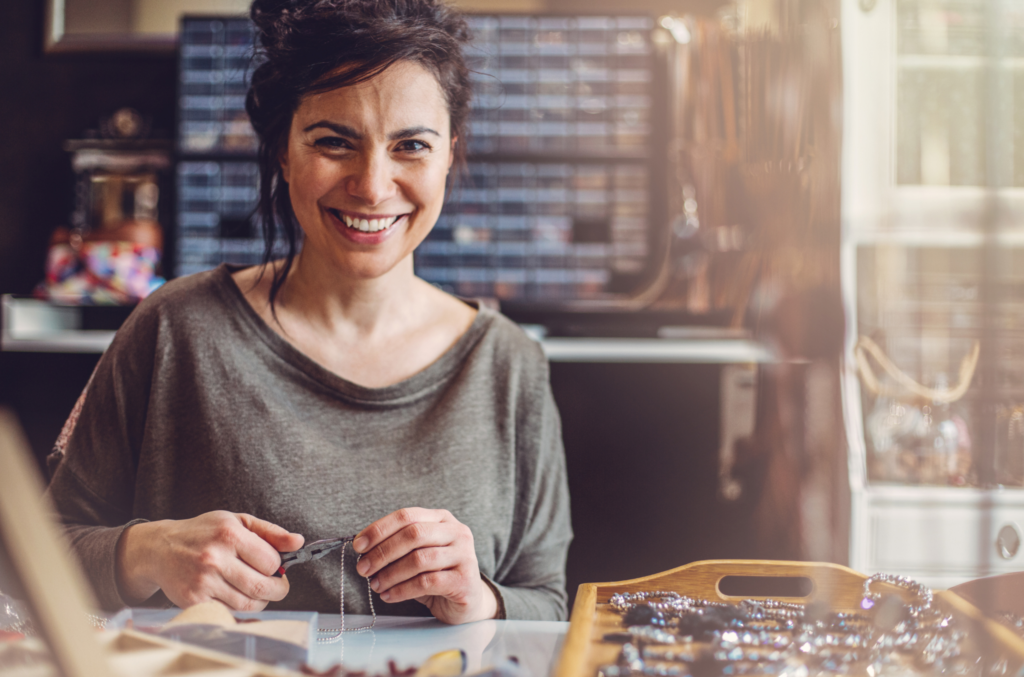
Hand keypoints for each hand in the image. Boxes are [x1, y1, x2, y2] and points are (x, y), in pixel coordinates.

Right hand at [116, 511, 303, 610]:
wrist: (160, 548)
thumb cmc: (203, 532)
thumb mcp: (237, 521)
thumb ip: (270, 532)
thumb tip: (299, 541)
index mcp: (229, 535)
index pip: (271, 562)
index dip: (278, 566)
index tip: (275, 566)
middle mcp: (215, 558)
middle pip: (262, 586)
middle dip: (278, 589)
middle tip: (277, 586)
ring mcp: (203, 582)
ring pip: (248, 603)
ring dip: (260, 600)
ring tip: (257, 590)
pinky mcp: (193, 601)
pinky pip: (229, 612)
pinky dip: (239, 608)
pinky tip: (237, 595)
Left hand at [352, 508, 496, 623]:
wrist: (467, 601)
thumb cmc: (436, 575)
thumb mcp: (417, 554)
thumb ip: (397, 547)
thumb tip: (363, 548)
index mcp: (442, 519)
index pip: (407, 516)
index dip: (380, 529)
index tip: (359, 545)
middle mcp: (457, 532)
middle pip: (413, 534)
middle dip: (382, 552)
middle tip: (363, 569)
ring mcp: (464, 555)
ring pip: (419, 559)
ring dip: (391, 573)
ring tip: (375, 585)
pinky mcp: (464, 580)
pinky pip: (426, 582)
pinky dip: (402, 590)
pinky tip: (388, 595)